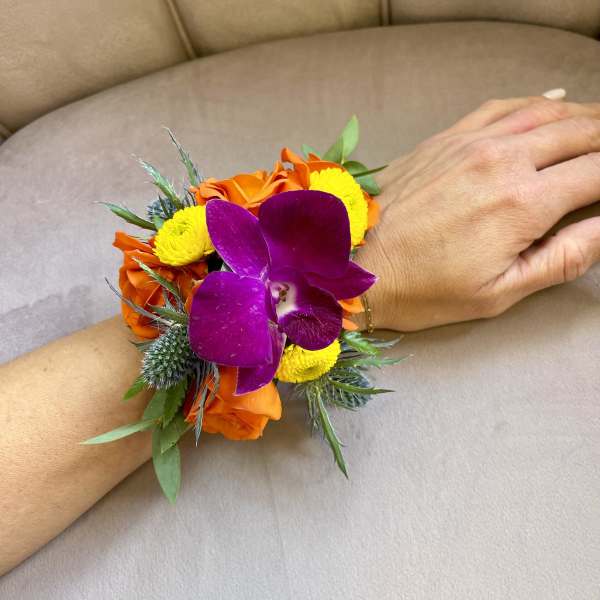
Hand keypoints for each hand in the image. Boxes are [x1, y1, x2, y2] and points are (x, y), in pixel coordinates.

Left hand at [357, 93, 599, 330]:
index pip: (598, 173)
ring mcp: (469, 143)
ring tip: (597, 127)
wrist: (354, 267)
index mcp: (522, 204)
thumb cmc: (422, 291)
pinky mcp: (444, 139)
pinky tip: (552, 102)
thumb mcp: (498, 293)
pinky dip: (534, 101)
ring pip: (544, 112)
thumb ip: (562, 259)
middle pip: (579, 132)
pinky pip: (500, 107)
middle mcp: (501, 161)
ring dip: (581, 115)